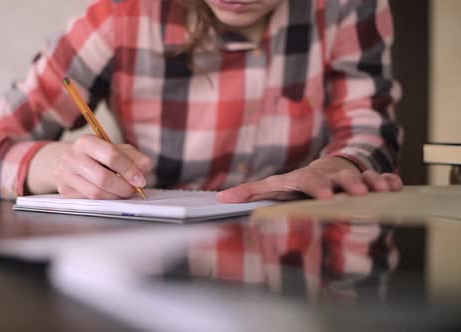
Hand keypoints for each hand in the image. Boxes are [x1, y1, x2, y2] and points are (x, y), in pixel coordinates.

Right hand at [27, 135, 151, 198]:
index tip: (141, 180)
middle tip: (133, 191)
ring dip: (115, 197)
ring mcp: (65, 175)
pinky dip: (105, 200)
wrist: (67, 161)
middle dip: (123, 187)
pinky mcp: (64, 191)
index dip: (129, 170)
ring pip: (96, 193)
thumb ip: (133, 157)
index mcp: (86, 142)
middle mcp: (72, 157)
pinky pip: (89, 201)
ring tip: (123, 193)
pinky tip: (110, 195)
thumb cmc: (97, 155)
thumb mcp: (116, 149)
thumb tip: (145, 168)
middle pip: (103, 178)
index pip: (111, 156)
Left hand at [216, 157, 402, 202]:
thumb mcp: (275, 185)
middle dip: (349, 183)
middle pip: (341, 177)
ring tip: (381, 190)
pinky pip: (380, 177)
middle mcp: (329, 175)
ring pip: (363, 177)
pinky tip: (395, 186)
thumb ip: (250, 192)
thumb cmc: (298, 182)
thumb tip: (219, 199)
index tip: (325, 197)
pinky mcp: (367, 179)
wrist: (328, 166)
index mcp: (305, 178)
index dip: (317, 187)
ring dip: (372, 182)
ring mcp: (350, 176)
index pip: (308, 181)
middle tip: (357, 194)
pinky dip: (388, 181)